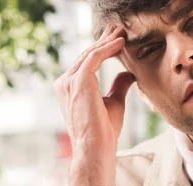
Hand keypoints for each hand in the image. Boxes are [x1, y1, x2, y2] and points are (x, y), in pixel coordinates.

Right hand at [53, 25, 135, 185]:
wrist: (97, 149)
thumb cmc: (104, 132)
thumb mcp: (113, 103)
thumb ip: (117, 86)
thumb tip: (127, 72)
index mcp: (69, 88)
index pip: (86, 62)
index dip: (101, 49)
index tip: (117, 40)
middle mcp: (65, 83)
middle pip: (86, 55)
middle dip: (104, 41)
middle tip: (118, 29)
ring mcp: (69, 82)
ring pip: (90, 54)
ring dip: (107, 42)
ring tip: (122, 33)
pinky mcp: (79, 82)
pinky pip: (94, 58)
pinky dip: (107, 49)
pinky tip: (120, 44)